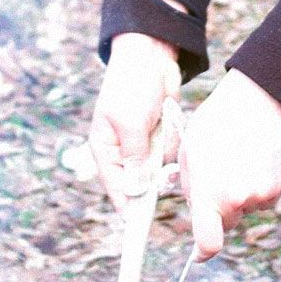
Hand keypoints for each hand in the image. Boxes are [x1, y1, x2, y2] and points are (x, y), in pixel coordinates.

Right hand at [88, 33, 180, 209]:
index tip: (143, 226)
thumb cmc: (132, 86)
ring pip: (161, 167)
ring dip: (167, 149)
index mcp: (105, 152)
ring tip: (161, 122)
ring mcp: (143, 145)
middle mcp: (123, 153)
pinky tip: (169, 117)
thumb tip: (135, 192)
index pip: (118, 190)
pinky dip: (174, 137)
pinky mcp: (160, 135)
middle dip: (156, 172)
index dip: (131, 208)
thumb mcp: (130, 123)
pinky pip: (172, 151)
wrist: (151, 55)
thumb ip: (134, 158)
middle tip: (162, 155)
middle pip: (143, 184)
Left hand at [178, 69, 280, 260]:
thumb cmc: (216, 125)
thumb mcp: (189, 153)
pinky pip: (263, 200)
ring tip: (238, 161)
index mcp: (209, 194)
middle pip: (225, 224)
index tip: (198, 254)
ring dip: (239, 196)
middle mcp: (236, 200)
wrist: (257, 102)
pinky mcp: (277, 187)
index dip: (202, 253)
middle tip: (219, 177)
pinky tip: (254, 162)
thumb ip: (189, 188)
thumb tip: (196, 208)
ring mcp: (260, 195)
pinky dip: (258, 188)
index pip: (208, 243)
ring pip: (245, 210)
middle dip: (219, 210)